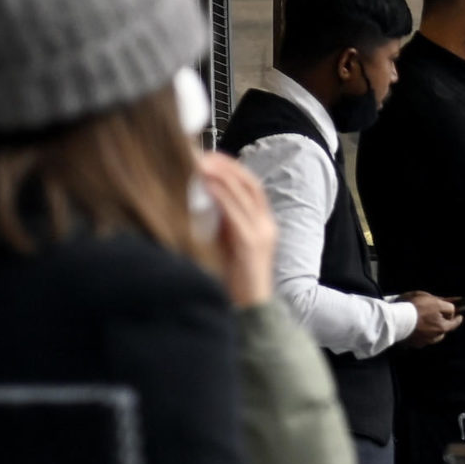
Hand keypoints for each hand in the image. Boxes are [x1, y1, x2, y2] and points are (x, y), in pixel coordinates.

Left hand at [197, 152, 274, 309]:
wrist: (250, 308)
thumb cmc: (234, 280)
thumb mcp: (228, 244)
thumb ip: (221, 223)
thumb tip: (198, 201)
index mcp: (263, 225)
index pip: (252, 186)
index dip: (232, 169)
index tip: (211, 158)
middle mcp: (266, 225)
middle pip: (249, 183)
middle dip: (226, 166)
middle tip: (201, 155)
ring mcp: (260, 233)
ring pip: (242, 192)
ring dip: (220, 174)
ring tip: (198, 163)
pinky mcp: (250, 242)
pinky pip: (234, 210)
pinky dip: (219, 194)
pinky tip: (204, 184)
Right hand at [402, 291, 460, 346]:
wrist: (394, 320)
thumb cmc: (415, 307)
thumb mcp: (432, 300)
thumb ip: (446, 305)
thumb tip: (455, 307)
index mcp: (442, 327)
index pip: (455, 322)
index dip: (457, 317)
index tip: (459, 315)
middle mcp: (435, 337)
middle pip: (443, 330)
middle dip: (443, 324)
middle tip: (439, 316)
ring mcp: (423, 342)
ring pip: (432, 336)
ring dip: (433, 331)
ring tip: (426, 323)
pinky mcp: (412, 344)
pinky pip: (420, 338)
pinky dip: (420, 334)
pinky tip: (415, 328)